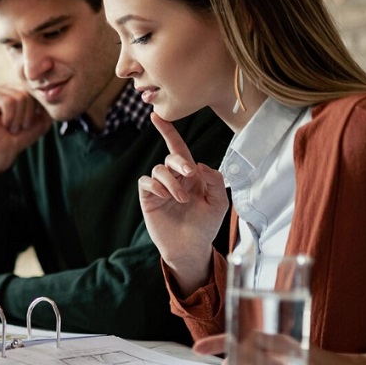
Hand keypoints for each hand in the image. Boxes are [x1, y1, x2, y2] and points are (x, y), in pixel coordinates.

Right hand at [0, 85, 52, 175]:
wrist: (1, 153)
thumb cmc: (17, 138)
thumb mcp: (41, 123)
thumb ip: (49, 109)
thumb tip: (51, 96)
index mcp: (20, 91)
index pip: (36, 92)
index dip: (35, 111)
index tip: (26, 125)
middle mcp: (8, 88)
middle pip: (28, 94)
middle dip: (27, 115)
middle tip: (17, 127)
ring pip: (20, 97)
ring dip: (18, 118)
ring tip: (10, 127)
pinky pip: (8, 101)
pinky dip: (9, 117)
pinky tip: (3, 124)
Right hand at [139, 113, 228, 291]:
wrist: (190, 248)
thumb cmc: (205, 226)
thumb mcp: (219, 202)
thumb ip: (214, 180)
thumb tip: (197, 164)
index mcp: (191, 175)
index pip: (178, 148)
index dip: (168, 132)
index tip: (156, 116)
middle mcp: (174, 178)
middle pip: (171, 157)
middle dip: (179, 162)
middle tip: (189, 175)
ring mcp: (159, 188)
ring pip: (159, 170)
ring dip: (171, 182)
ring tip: (180, 199)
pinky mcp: (148, 199)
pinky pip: (146, 182)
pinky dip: (156, 186)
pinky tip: (166, 197)